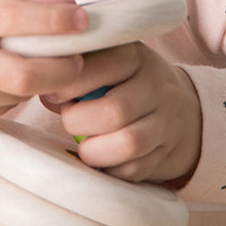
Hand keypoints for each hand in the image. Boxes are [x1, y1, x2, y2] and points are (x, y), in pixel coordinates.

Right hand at [0, 0, 86, 136]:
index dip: (54, 21)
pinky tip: (11, 74)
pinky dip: (20, 91)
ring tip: (42, 60)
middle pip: (24, 74)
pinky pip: (6, 106)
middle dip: (63, 68)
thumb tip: (69, 7)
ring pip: (21, 94)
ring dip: (43, 79)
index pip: (12, 18)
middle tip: (78, 57)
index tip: (83, 21)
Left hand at [42, 42, 201, 185]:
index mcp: (135, 56)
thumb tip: (44, 89)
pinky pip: (135, 169)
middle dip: (79, 122)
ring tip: (84, 144)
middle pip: (115, 111)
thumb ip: (76, 70)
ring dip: (94, 150)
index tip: (53, 94)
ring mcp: (166, 121)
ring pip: (129, 143)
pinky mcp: (168, 153)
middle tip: (69, 120)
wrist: (182, 109)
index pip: (104, 66)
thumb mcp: (107, 61)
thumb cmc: (125, 82)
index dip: (71, 84)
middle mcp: (156, 85)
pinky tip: (102, 158)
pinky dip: (110, 168)